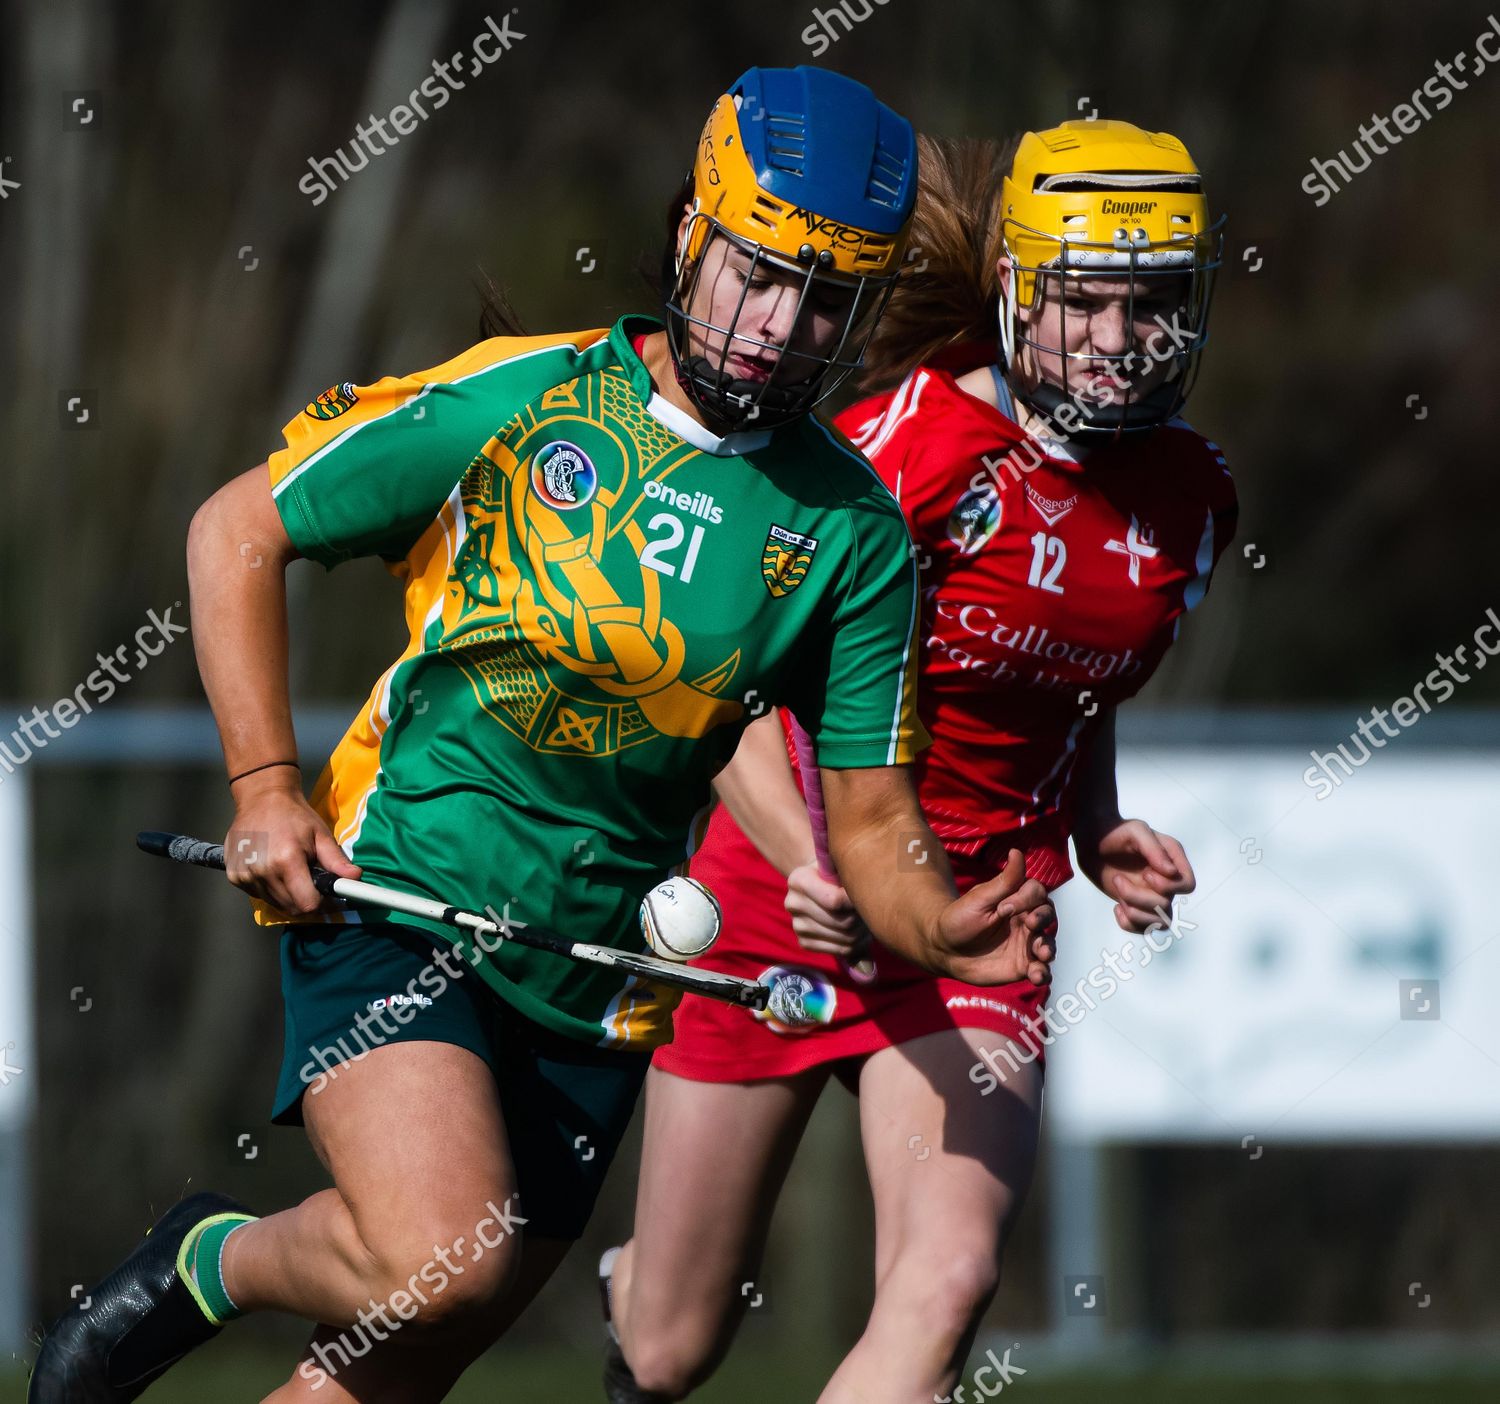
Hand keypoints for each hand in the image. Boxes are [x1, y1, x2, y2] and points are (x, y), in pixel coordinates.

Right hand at [225, 771, 360, 915]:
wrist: (261, 799)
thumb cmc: (294, 815)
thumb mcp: (320, 834)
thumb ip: (337, 860)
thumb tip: (356, 878)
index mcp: (286, 861)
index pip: (307, 904)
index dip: (321, 904)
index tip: (327, 896)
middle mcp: (262, 871)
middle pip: (291, 907)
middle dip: (306, 900)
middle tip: (311, 881)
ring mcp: (244, 875)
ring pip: (274, 903)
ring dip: (287, 895)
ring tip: (292, 871)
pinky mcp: (234, 876)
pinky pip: (258, 895)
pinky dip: (270, 889)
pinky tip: (274, 870)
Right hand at [784, 863, 869, 955]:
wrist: (819, 882)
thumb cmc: (836, 873)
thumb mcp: (841, 867)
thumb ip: (852, 875)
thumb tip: (867, 897)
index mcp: (799, 880)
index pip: (835, 900)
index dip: (857, 900)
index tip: (869, 895)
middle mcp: (793, 903)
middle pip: (843, 922)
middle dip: (863, 918)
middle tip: (873, 910)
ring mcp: (797, 925)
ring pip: (846, 938)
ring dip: (863, 932)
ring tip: (867, 920)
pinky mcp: (804, 942)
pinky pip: (841, 950)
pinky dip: (857, 945)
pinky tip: (859, 933)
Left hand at [931, 848, 1056, 986]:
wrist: (944, 950)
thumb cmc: (959, 920)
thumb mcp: (979, 899)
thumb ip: (1003, 881)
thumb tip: (1017, 852)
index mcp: (1016, 901)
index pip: (1036, 893)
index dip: (1027, 898)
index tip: (1006, 906)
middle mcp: (1025, 921)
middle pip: (1048, 916)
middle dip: (1044, 919)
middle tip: (1030, 925)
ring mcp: (1025, 944)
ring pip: (1048, 943)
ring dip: (1048, 948)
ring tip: (1041, 953)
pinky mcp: (1023, 966)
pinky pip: (1041, 970)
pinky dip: (1044, 973)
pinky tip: (1037, 976)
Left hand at [1076, 817, 1193, 933]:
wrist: (1093, 839)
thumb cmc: (1116, 831)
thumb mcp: (1136, 832)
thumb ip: (1154, 850)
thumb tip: (1171, 872)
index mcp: (1173, 859)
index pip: (1187, 885)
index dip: (1168, 886)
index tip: (1145, 873)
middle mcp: (1166, 879)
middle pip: (1167, 906)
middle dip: (1140, 898)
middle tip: (1118, 880)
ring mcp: (1151, 894)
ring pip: (1159, 922)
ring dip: (1135, 913)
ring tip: (1118, 894)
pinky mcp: (1136, 904)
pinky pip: (1142, 929)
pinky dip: (1128, 924)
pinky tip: (1116, 907)